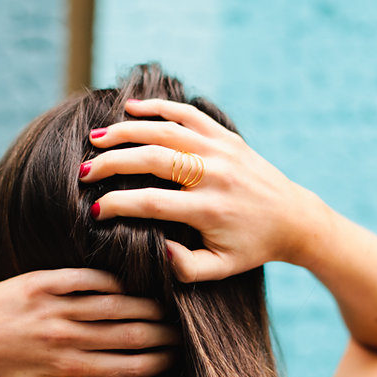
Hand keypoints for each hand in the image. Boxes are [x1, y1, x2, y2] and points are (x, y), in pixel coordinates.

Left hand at [0, 268, 178, 376]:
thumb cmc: (8, 369)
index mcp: (66, 368)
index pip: (124, 367)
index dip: (156, 363)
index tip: (175, 358)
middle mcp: (63, 338)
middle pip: (126, 336)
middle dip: (161, 334)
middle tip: (182, 332)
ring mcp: (54, 308)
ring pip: (113, 305)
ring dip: (146, 306)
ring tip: (167, 307)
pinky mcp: (43, 282)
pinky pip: (87, 279)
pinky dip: (113, 280)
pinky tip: (133, 283)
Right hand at [80, 98, 333, 280]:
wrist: (293, 219)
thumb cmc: (250, 248)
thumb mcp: (220, 269)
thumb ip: (185, 269)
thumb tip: (156, 249)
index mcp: (209, 210)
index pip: (152, 203)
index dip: (119, 205)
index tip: (95, 211)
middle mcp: (214, 175)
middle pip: (153, 159)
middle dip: (112, 163)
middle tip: (83, 171)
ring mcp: (221, 151)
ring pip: (166, 130)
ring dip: (127, 131)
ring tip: (96, 138)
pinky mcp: (227, 137)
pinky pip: (188, 114)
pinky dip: (158, 107)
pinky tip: (130, 108)